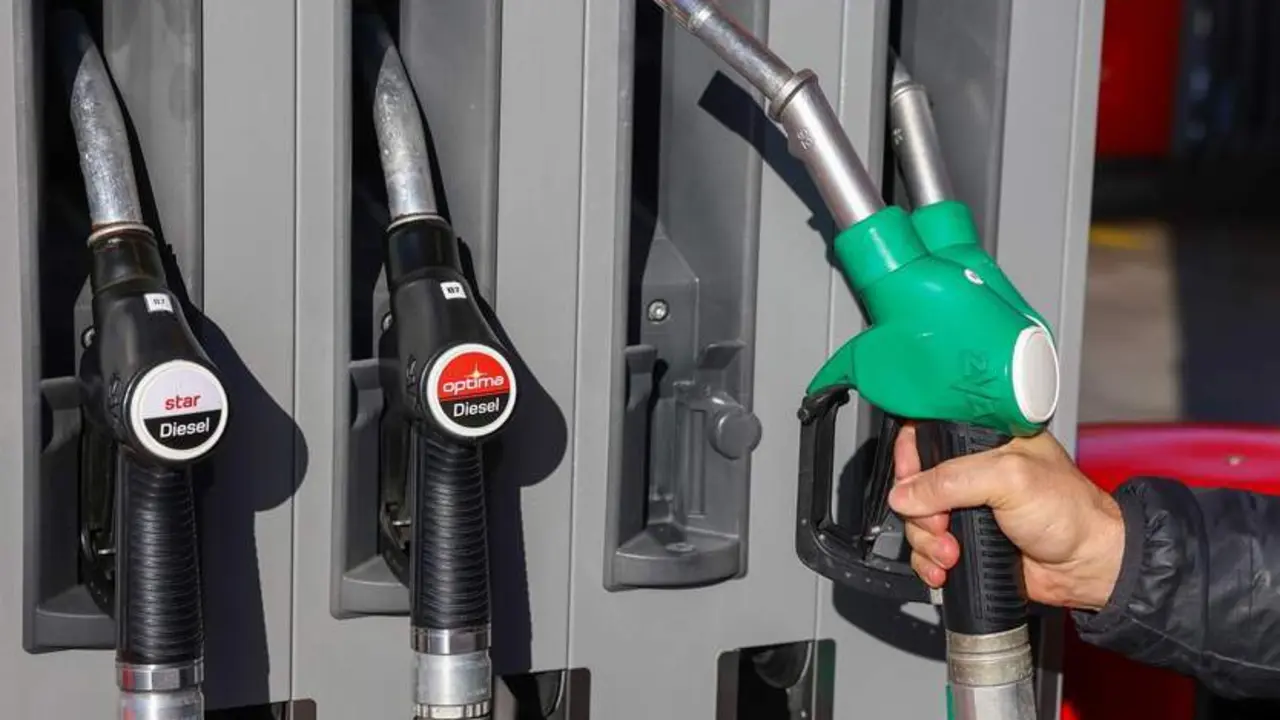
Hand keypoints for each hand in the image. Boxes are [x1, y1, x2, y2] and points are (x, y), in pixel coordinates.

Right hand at [887, 426, 1124, 610]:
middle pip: (915, 484)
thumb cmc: (1071, 514)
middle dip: (920, 512)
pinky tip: (944, 568)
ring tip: (952, 553)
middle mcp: (973, 471)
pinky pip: (926, 549)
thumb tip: (905, 493)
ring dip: (926, 542)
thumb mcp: (1010, 480)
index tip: (911, 481)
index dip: (910, 457)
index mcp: (985, 441)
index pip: (927, 434)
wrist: (1088, 566)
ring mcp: (968, 507)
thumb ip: (952, 480)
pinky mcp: (966, 539)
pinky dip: (928, 562)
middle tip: (941, 526)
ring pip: (917, 520)